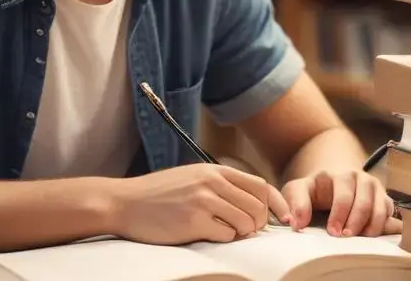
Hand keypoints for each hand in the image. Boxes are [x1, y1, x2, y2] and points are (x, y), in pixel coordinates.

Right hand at [109, 163, 292, 244]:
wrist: (126, 202)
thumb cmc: (159, 194)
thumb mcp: (193, 178)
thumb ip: (220, 185)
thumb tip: (254, 202)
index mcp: (214, 170)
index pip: (260, 185)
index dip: (276, 204)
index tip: (284, 219)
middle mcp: (212, 182)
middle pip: (257, 206)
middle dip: (258, 224)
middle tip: (245, 230)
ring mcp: (203, 200)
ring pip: (246, 221)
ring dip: (241, 232)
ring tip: (225, 231)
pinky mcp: (193, 220)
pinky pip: (226, 234)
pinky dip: (223, 239)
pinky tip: (207, 234)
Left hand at [281, 169, 400, 237]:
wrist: (331, 180)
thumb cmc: (314, 190)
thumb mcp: (298, 190)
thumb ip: (296, 204)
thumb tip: (297, 223)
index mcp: (336, 174)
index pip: (342, 196)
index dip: (339, 216)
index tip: (333, 232)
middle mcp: (357, 177)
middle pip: (363, 203)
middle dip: (355, 223)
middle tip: (345, 238)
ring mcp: (372, 185)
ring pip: (379, 207)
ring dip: (371, 226)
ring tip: (360, 239)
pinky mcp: (383, 196)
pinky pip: (389, 211)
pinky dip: (383, 225)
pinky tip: (370, 235)